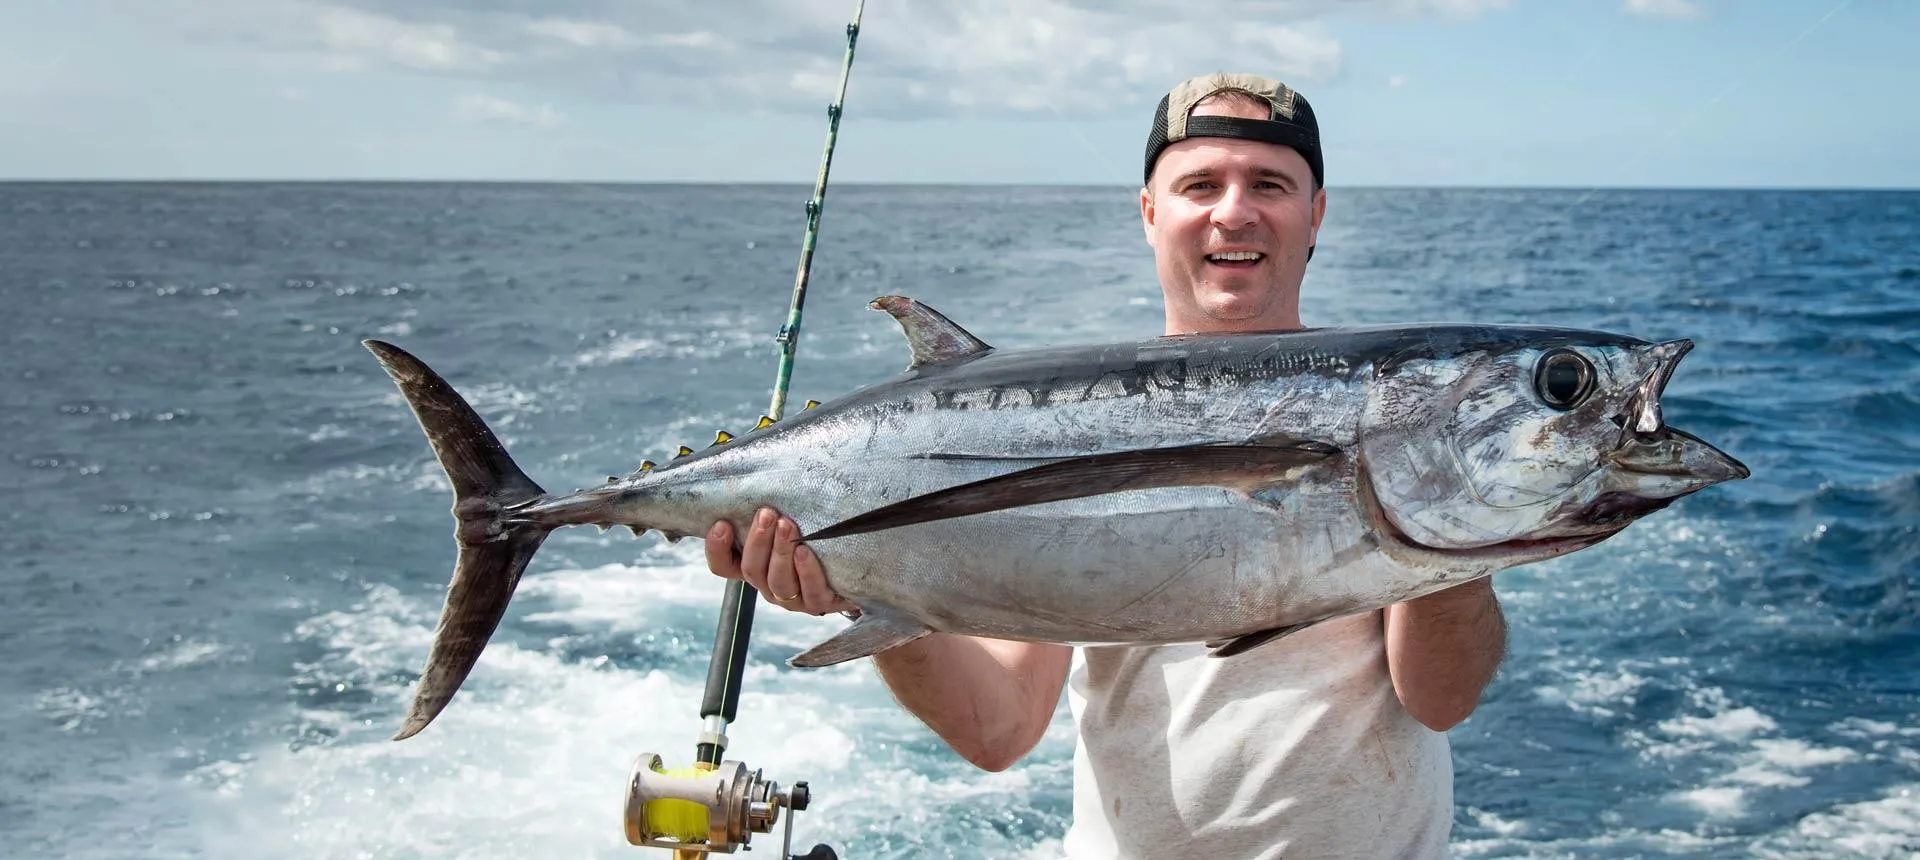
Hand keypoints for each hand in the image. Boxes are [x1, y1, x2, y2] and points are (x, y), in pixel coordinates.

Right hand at [705, 507, 856, 615]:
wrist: (854, 568)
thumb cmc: (815, 536)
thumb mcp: (788, 522)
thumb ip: (771, 511)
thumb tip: (760, 475)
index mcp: (756, 566)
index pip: (723, 565)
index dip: (717, 548)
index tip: (722, 523)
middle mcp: (769, 584)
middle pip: (751, 569)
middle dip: (757, 540)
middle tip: (766, 514)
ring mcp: (793, 597)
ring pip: (777, 581)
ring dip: (780, 551)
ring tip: (788, 526)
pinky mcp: (819, 602)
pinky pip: (810, 591)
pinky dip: (807, 571)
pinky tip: (805, 551)